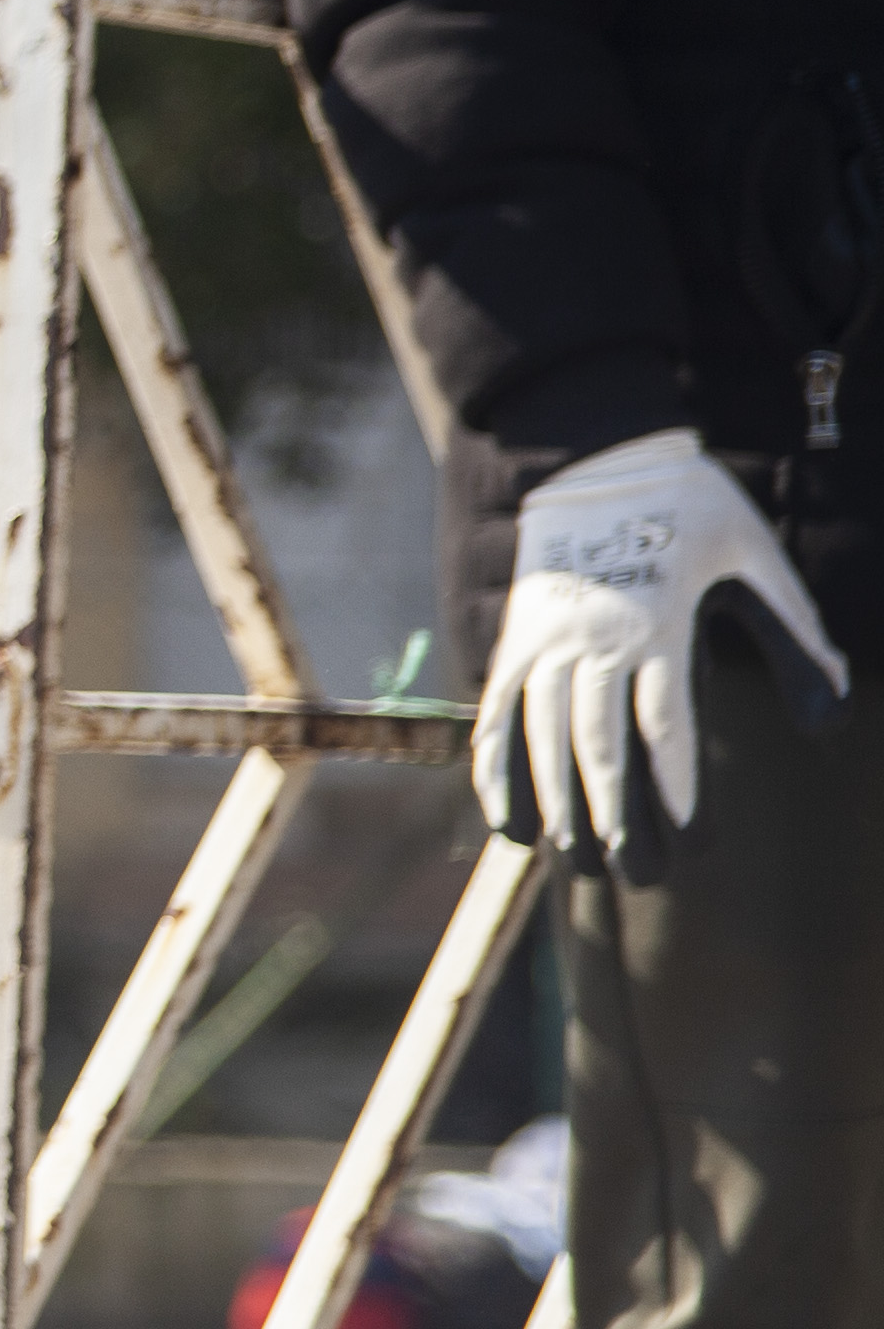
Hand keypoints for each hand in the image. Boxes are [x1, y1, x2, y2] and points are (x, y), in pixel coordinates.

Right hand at [473, 426, 849, 869]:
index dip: (678, 784)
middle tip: (638, 875)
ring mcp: (543, 643)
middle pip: (596, 745)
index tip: (695, 840)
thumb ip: (792, 628)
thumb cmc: (687, 507)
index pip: (663, 722)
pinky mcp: (512, 642)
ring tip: (575, 862)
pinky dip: (498, 772)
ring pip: (542, 738)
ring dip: (556, 806)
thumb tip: (832, 708)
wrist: (592, 453)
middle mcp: (591, 640)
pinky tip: (510, 821)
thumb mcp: (753, 555)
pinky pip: (496, 717)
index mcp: (655, 623)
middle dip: (615, 817)